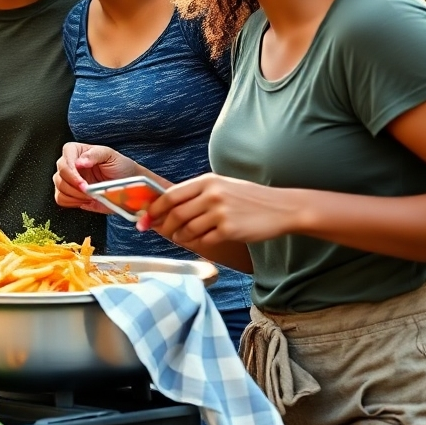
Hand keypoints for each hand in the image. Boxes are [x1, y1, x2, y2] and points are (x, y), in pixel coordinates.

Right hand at [53, 143, 140, 214]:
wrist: (128, 184)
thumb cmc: (120, 166)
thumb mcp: (110, 155)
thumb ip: (95, 155)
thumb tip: (80, 162)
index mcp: (76, 151)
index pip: (64, 160)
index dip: (71, 173)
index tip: (82, 183)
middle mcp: (69, 164)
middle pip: (59, 176)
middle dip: (74, 187)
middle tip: (89, 191)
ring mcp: (68, 180)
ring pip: (59, 188)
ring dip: (75, 196)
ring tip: (90, 195)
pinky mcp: (70, 194)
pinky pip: (61, 199)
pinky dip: (73, 202)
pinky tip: (85, 200)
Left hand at [139, 173, 297, 247]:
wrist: (281, 207)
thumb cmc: (248, 198)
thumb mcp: (221, 186)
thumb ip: (196, 194)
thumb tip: (166, 206)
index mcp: (206, 181)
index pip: (170, 195)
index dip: (154, 209)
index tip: (144, 218)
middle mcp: (211, 194)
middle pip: (175, 214)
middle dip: (163, 226)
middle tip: (160, 232)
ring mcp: (220, 212)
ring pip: (187, 229)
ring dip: (180, 237)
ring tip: (181, 237)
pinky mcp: (230, 230)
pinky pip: (204, 240)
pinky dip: (197, 243)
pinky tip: (200, 241)